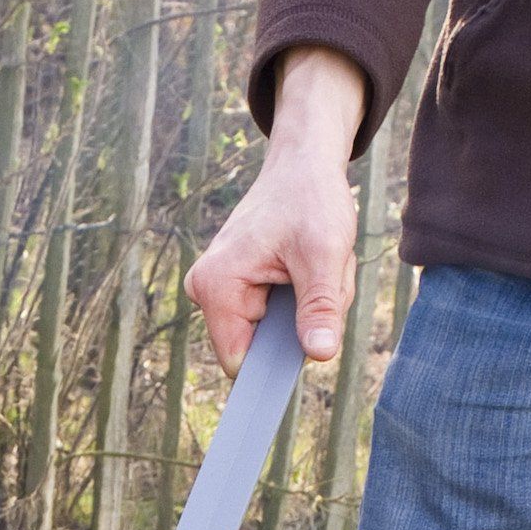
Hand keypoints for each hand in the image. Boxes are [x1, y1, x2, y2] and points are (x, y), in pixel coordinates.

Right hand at [187, 44, 366, 371]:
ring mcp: (217, 289)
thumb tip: (319, 355)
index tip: (310, 340)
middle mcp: (205, 290)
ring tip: (313, 268)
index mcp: (217, 286)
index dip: (277, 364)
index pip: (239, 362)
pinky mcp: (234, 287)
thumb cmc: (310, 199)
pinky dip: (298, 298)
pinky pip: (272, 316)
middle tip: (319, 278)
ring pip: (271, 333)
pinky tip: (304, 268)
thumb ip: (320, 308)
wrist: (302, 165)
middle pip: (261, 346)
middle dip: (299, 322)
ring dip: (304, 309)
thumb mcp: (325, 255)